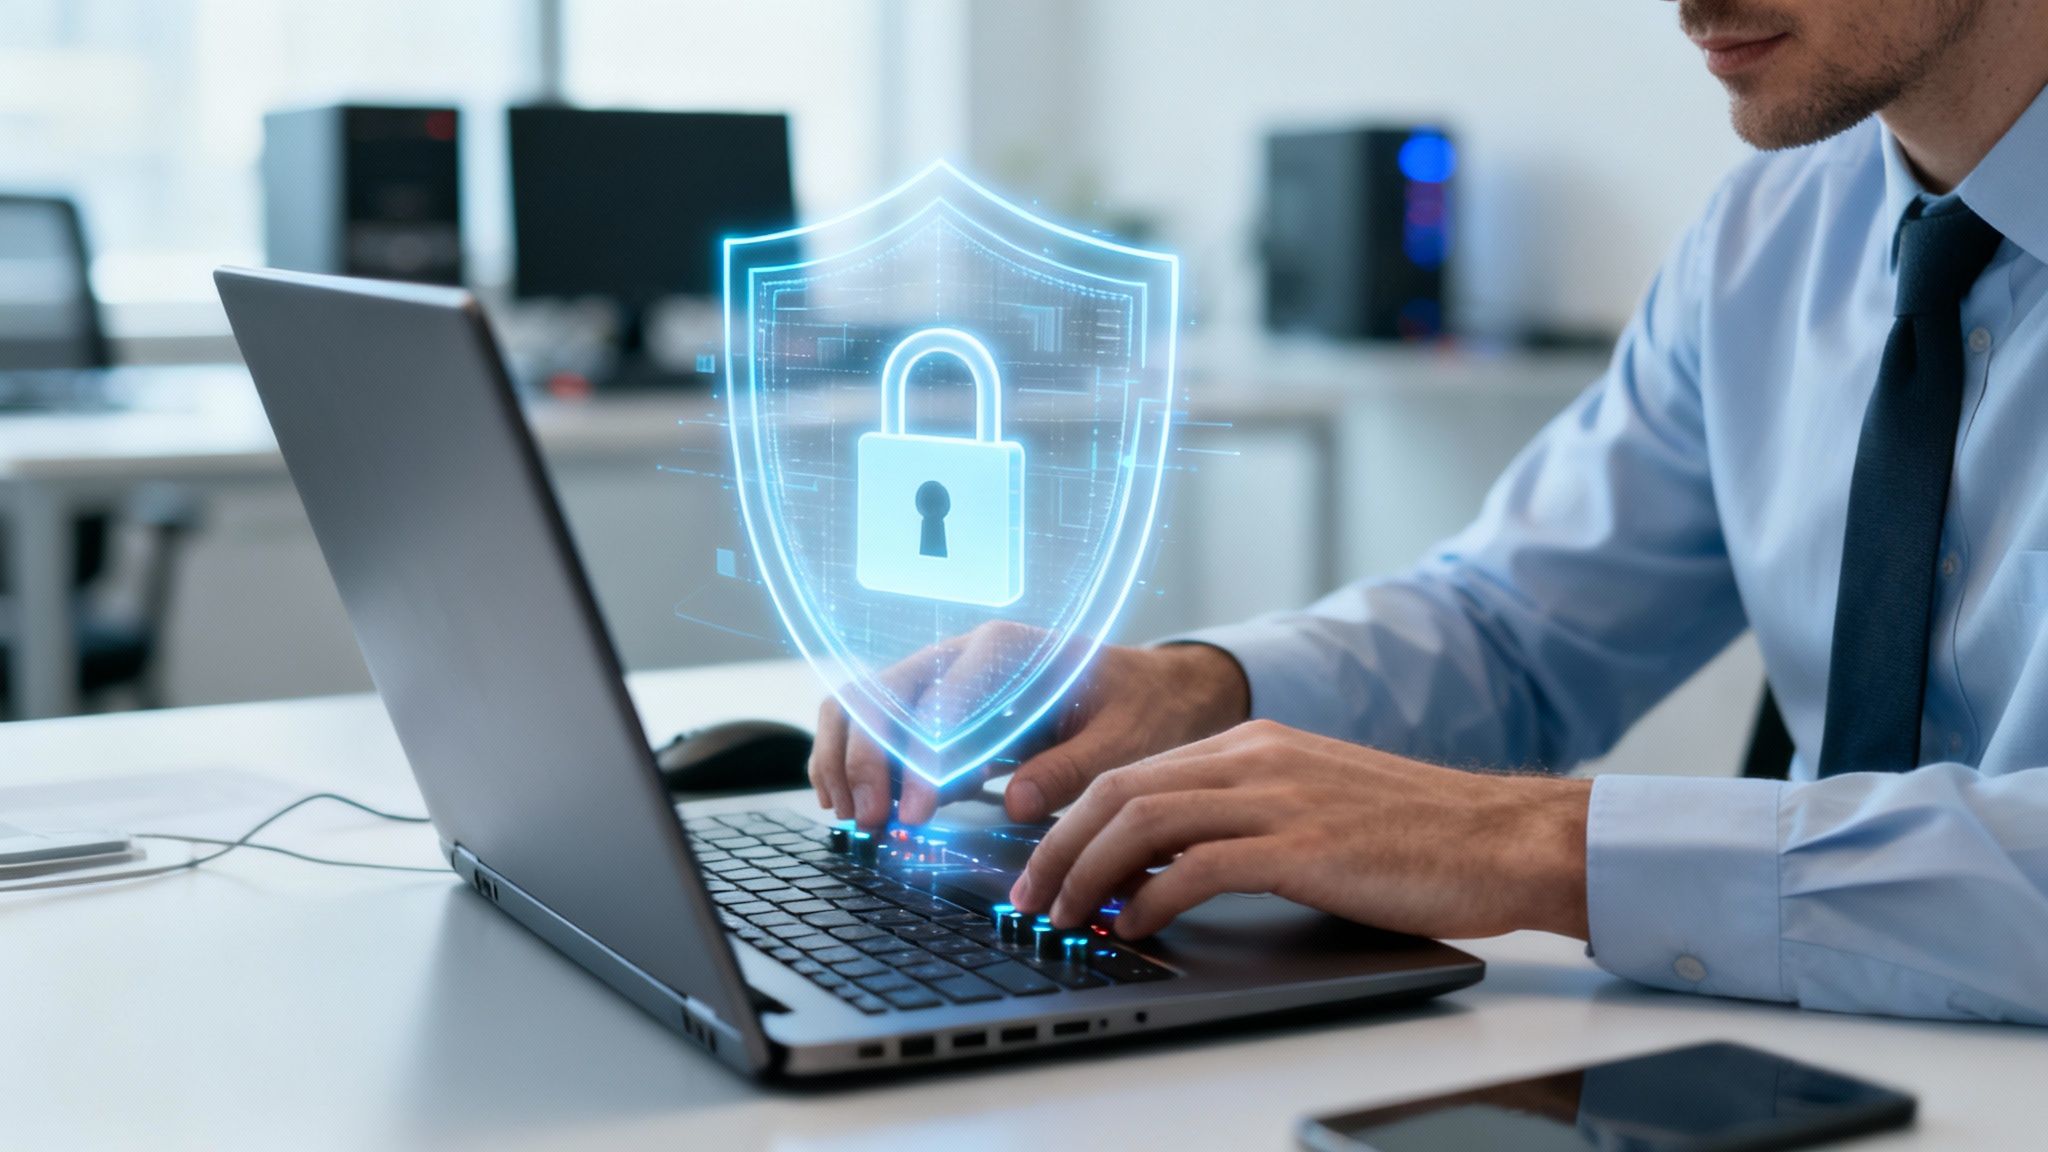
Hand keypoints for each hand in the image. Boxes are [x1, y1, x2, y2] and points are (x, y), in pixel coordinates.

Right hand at [808, 632, 1249, 827]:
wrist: (1147, 693)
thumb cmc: (1139, 710)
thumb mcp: (1125, 742)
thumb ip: (1072, 768)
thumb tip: (1017, 802)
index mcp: (1008, 652)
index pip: (943, 700)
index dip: (922, 758)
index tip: (918, 813)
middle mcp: (962, 655)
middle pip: (883, 693)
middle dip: (868, 759)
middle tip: (874, 823)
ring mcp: (941, 680)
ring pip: (863, 703)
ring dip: (846, 759)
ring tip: (852, 818)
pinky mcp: (934, 712)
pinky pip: (873, 726)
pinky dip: (852, 762)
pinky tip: (855, 807)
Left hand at [1007, 719, 1591, 941]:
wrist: (1505, 836)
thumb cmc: (1418, 833)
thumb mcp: (1314, 802)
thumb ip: (1242, 816)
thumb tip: (1163, 864)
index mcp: (1255, 742)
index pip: (1133, 772)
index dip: (1072, 820)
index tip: (1042, 866)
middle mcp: (1257, 756)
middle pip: (1119, 791)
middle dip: (1057, 848)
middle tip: (1028, 900)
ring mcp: (1280, 797)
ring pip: (1144, 823)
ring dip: (1087, 875)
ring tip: (1064, 920)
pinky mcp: (1305, 846)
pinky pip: (1199, 868)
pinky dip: (1151, 898)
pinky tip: (1134, 926)